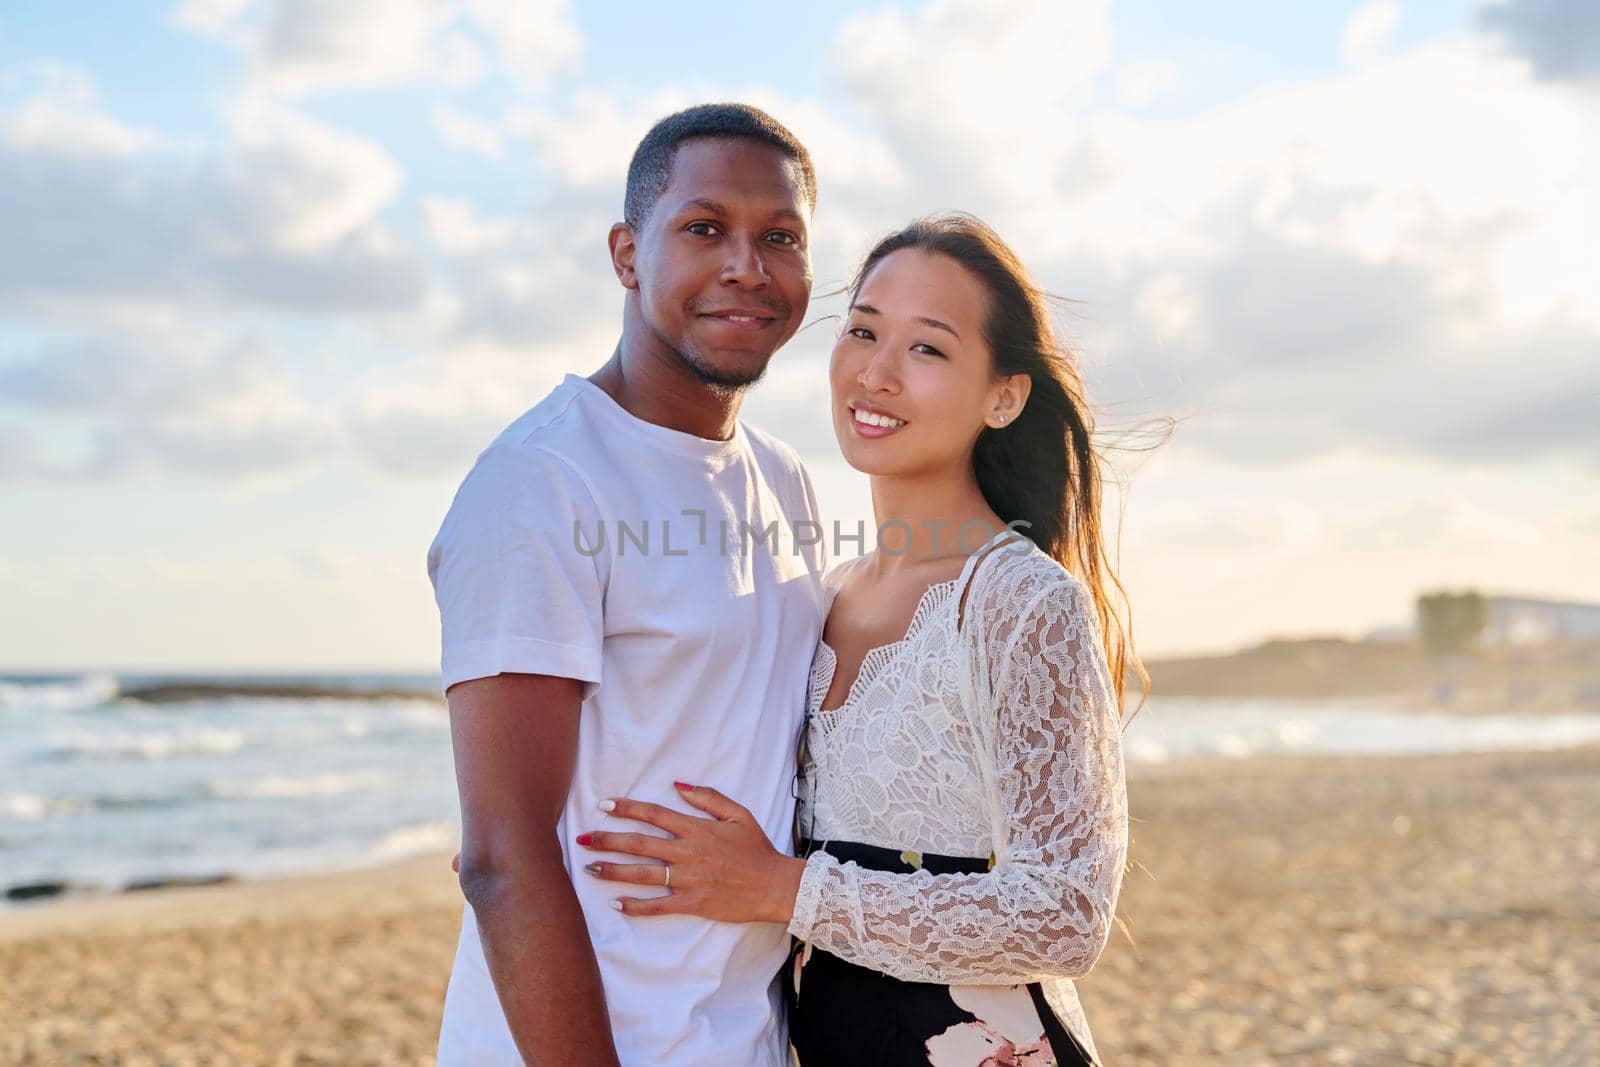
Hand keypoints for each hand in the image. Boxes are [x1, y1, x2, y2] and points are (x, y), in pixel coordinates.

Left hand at [577, 782, 803, 923]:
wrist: (774, 885)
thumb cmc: (757, 849)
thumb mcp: (738, 814)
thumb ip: (708, 798)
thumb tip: (679, 785)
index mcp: (696, 829)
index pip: (654, 814)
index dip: (627, 808)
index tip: (604, 805)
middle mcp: (687, 852)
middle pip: (639, 843)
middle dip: (607, 839)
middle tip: (582, 839)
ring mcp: (688, 879)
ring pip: (642, 873)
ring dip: (612, 870)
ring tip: (589, 868)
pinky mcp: (692, 903)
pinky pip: (658, 905)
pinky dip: (635, 905)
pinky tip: (616, 904)